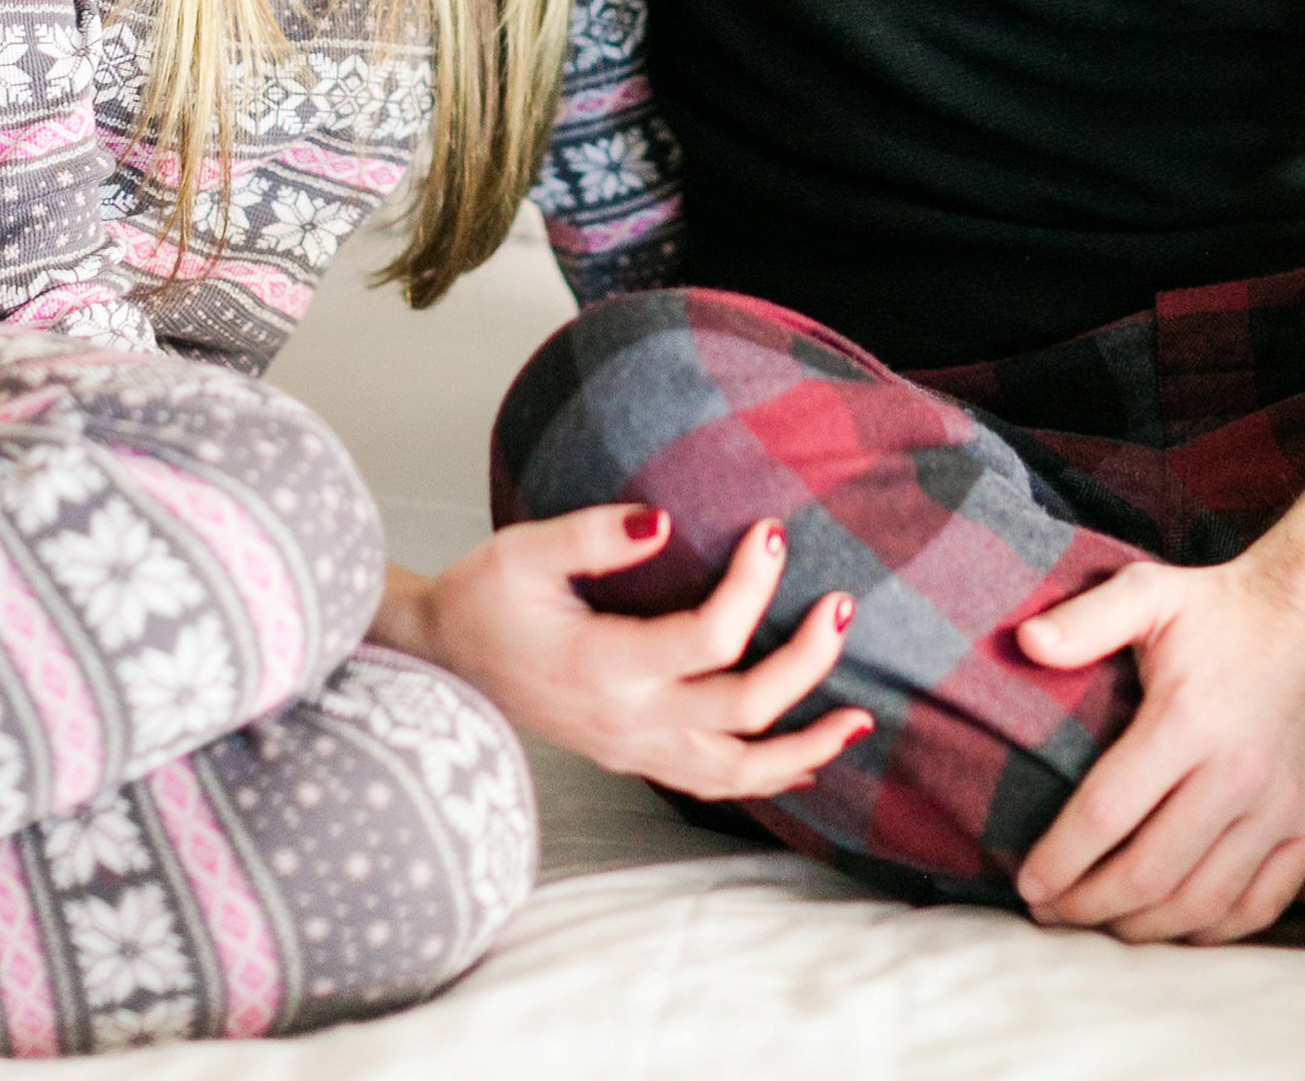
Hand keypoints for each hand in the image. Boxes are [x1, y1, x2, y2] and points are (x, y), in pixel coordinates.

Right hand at [373, 505, 872, 800]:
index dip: (753, 586)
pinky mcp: (635, 757)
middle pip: (742, 710)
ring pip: (738, 771)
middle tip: (843, 604)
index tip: (773, 529)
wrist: (443, 661)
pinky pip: (714, 783)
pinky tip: (806, 760)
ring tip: (861, 717)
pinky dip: (767, 776)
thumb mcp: (524, 551)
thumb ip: (594, 534)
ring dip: (804, 744)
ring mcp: (634, 749)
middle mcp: (628, 722)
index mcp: (603, 666)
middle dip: (806, 661)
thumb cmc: (482, 598)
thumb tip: (664, 520)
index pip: (707, 637)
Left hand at [1012, 553, 1304, 944]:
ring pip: (1202, 901)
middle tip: (1051, 914)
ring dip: (1143, 928)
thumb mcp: (1148, 592)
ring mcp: (1283, 807)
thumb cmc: (1221, 607)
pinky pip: (1261, 904)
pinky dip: (1212, 931)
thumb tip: (1024, 643)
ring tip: (1100, 925)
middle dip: (1088, 905)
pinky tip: (1173, 926)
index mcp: (1187, 721)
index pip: (1106, 814)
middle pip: (1149, 872)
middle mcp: (1237, 774)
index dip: (1060, 859)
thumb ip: (1084, 620)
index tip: (1027, 884)